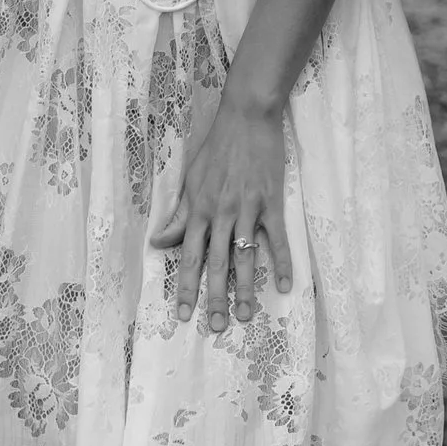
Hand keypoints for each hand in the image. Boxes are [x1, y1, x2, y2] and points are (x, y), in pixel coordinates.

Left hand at [148, 91, 293, 327]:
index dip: (186, 287)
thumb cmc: (217, 147)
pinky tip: (286, 285)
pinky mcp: (271, 203)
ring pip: (245, 257)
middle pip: (216, 264)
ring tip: (247, 316)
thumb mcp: (191, 179)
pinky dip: (283, 262)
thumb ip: (180, 215)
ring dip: (246, 289)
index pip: (190, 257)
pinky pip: (277, 239)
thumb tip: (160, 241)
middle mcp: (221, 214)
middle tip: (215, 328)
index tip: (184, 314)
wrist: (246, 118)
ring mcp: (248, 210)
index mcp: (199, 210)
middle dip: (215, 298)